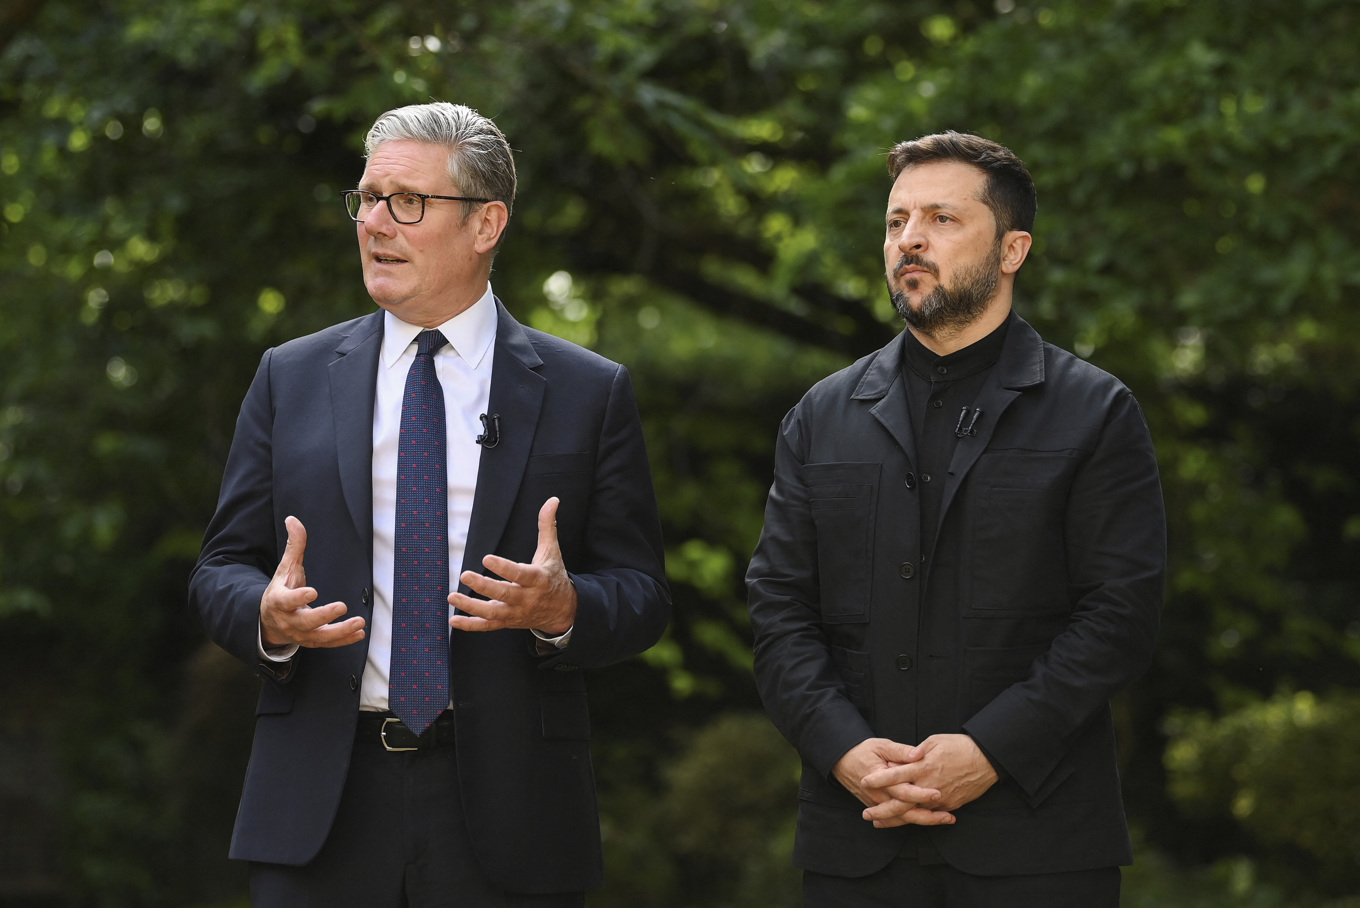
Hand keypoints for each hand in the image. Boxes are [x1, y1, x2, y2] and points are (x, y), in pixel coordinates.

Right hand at [259, 516, 365, 647]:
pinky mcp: (312, 641)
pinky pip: (328, 644)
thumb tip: (293, 519)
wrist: (270, 622)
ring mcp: (300, 634)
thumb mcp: (285, 569)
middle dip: (324, 616)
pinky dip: (344, 640)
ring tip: (359, 623)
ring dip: (340, 632)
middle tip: (342, 606)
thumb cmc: (282, 590)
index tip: (313, 591)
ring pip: (320, 637)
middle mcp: (288, 620)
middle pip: (305, 621)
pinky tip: (360, 633)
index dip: (298, 597)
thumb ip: (293, 546)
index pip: (286, 601)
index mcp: (278, 601)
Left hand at [450, 498, 577, 635]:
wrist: (563, 611)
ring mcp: (516, 613)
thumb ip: (548, 526)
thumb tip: (552, 500)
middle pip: (505, 594)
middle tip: (465, 575)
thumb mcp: (552, 551)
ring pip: (493, 613)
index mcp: (538, 579)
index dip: (504, 568)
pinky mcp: (508, 622)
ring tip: (452, 596)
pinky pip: (488, 626)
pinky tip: (454, 620)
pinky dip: (471, 625)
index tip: (486, 558)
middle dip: (484, 586)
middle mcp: (527, 598)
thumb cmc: (553, 577)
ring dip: (471, 607)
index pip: (520, 574)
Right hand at [833, 738, 954, 826]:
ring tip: (946, 819)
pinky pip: (897, 819)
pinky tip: (930, 821)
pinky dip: (913, 821)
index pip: (903, 791)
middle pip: (906, 812)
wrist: (842, 761)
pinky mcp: (879, 807)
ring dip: (925, 821)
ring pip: (903, 819)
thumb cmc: (863, 750)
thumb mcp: (881, 745)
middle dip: (929, 816)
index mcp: (880, 779)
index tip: (938, 794)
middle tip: (949, 816)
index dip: (921, 793)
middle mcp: (879, 796)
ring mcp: (878, 804)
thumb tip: (917, 754)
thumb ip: (900, 751)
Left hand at [859, 734, 997, 826]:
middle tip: (865, 814)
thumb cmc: (959, 746)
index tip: (864, 782)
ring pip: (913, 813)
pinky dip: (914, 818)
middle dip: (882, 809)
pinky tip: (902, 821)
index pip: (896, 774)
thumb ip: (916, 750)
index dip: (879, 779)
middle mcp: (929, 785)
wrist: (986, 760)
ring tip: (878, 822)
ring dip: (895, 819)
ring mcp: (940, 798)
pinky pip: (928, 814)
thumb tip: (905, 756)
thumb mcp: (935, 741)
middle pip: (901, 802)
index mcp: (924, 766)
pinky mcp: (949, 805)